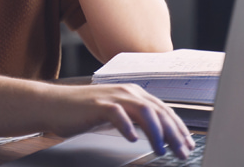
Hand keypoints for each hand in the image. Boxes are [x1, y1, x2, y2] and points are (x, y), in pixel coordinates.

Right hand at [41, 83, 194, 158]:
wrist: (55, 104)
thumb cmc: (84, 111)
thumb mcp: (117, 113)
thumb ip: (136, 118)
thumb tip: (158, 133)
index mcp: (134, 93)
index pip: (164, 110)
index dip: (179, 127)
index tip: (188, 144)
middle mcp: (127, 92)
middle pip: (158, 111)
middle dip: (174, 133)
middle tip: (183, 151)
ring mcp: (113, 97)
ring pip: (144, 111)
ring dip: (156, 132)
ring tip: (162, 150)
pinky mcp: (98, 105)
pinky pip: (117, 114)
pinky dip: (127, 127)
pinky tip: (132, 139)